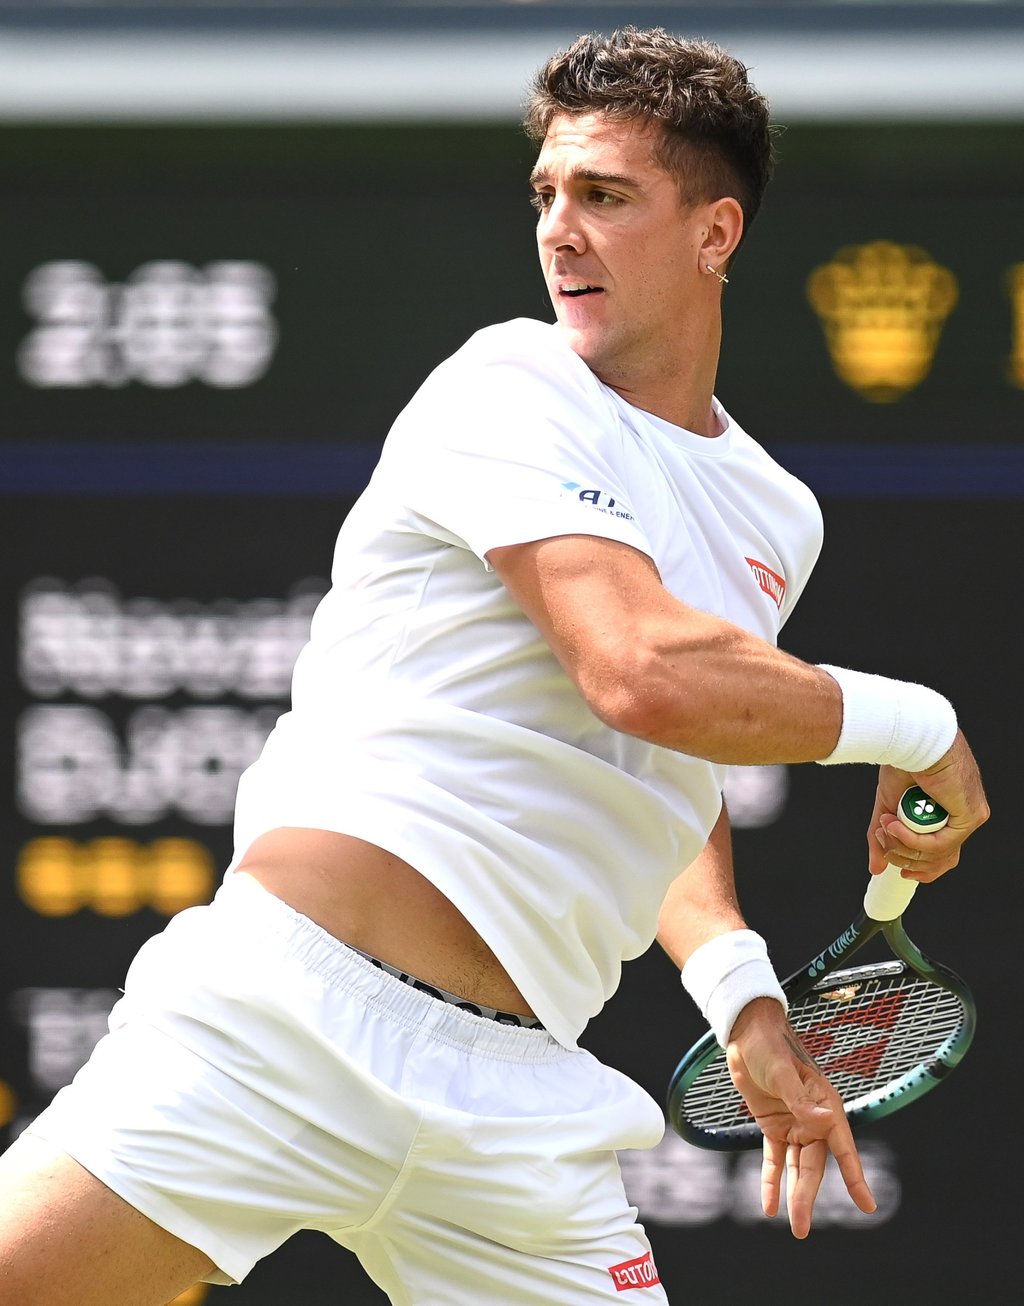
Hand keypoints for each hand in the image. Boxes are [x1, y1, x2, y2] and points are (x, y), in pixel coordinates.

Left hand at [725, 998, 875, 1237]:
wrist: (746, 1034)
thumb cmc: (770, 1046)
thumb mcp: (783, 1072)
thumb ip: (801, 1100)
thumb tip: (825, 1120)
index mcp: (826, 1106)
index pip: (843, 1148)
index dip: (855, 1177)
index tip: (867, 1206)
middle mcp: (814, 1120)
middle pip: (814, 1166)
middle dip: (807, 1197)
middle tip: (801, 1229)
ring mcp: (794, 1125)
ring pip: (796, 1168)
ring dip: (793, 1195)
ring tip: (793, 1226)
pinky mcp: (773, 1126)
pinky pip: (774, 1159)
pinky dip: (771, 1181)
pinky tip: (768, 1205)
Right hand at [871, 729, 989, 881]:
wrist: (912, 743)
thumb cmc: (904, 763)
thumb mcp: (888, 808)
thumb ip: (884, 838)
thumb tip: (876, 867)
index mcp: (947, 814)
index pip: (942, 854)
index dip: (922, 868)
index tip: (902, 871)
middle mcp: (961, 818)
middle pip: (940, 860)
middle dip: (906, 858)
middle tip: (884, 842)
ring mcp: (969, 818)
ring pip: (938, 854)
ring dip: (904, 845)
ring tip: (886, 826)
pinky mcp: (970, 816)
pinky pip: (941, 843)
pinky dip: (914, 839)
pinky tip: (895, 826)